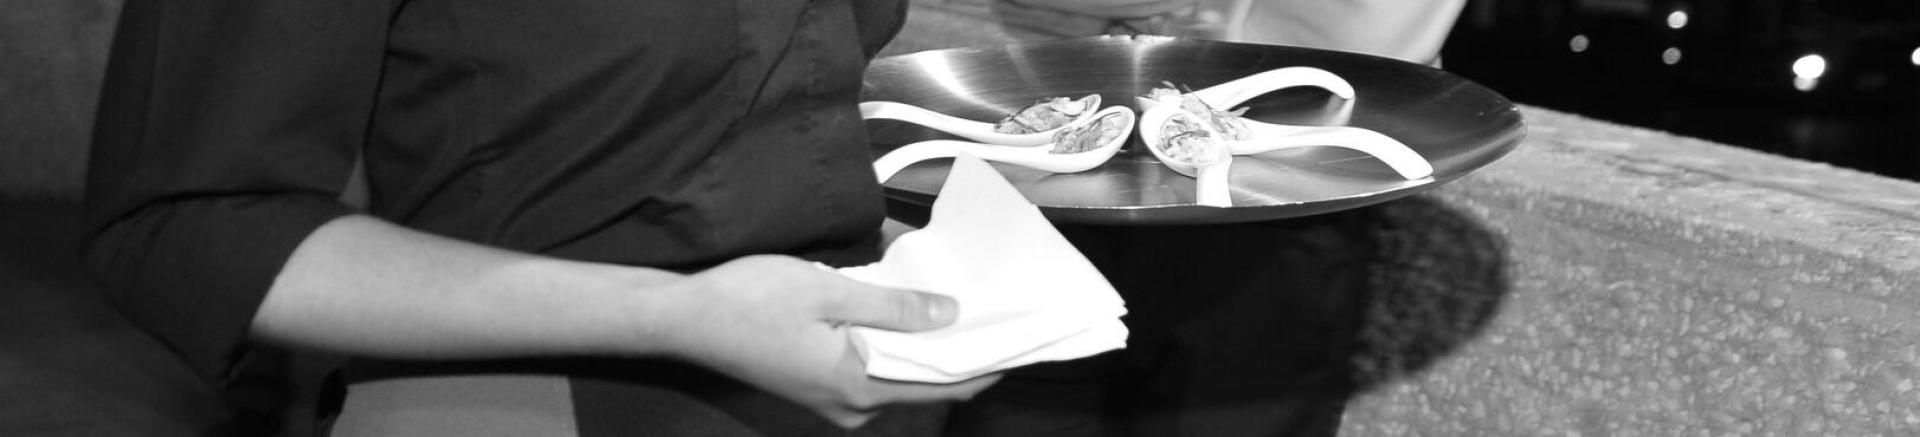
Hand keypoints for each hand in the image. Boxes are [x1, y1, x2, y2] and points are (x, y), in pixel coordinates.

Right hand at [659, 255, 999, 427]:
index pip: (945, 384)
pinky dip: (896, 344)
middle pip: (926, 382)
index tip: (1021, 336)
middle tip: (993, 309)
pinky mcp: (818, 384)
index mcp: (859, 386)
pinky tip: (908, 312)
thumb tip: (951, 313)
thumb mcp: (832, 292)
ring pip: (900, 374)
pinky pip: (872, 368)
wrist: (684, 318)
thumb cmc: (750, 301)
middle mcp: (851, 404)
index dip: (987, 361)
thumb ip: (896, 307)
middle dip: (961, 348)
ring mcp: (833, 398)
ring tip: (959, 303)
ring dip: (927, 344)